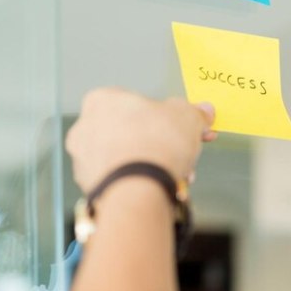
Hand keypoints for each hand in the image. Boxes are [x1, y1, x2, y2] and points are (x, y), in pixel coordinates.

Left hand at [66, 87, 216, 193]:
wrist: (138, 189)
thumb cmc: (155, 145)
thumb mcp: (187, 118)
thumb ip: (195, 113)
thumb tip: (205, 111)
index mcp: (103, 100)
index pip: (141, 105)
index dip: (170, 118)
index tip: (187, 129)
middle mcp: (87, 127)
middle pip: (135, 133)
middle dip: (164, 146)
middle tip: (186, 155)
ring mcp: (86, 159)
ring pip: (130, 159)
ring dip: (156, 166)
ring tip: (179, 177)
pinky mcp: (92, 186)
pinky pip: (123, 180)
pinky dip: (143, 184)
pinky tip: (163, 189)